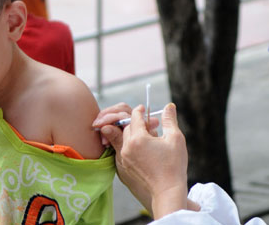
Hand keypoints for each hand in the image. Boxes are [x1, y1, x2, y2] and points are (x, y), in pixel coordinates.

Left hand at [100, 103, 188, 218]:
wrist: (167, 191)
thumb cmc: (174, 165)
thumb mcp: (175, 138)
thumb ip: (169, 120)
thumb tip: (169, 106)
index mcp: (138, 138)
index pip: (134, 117)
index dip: (139, 111)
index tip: (143, 108)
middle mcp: (127, 147)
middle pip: (127, 127)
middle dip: (136, 123)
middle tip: (148, 125)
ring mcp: (123, 158)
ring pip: (123, 139)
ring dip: (132, 134)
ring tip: (146, 137)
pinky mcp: (123, 168)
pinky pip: (122, 151)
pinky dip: (129, 146)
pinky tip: (142, 149)